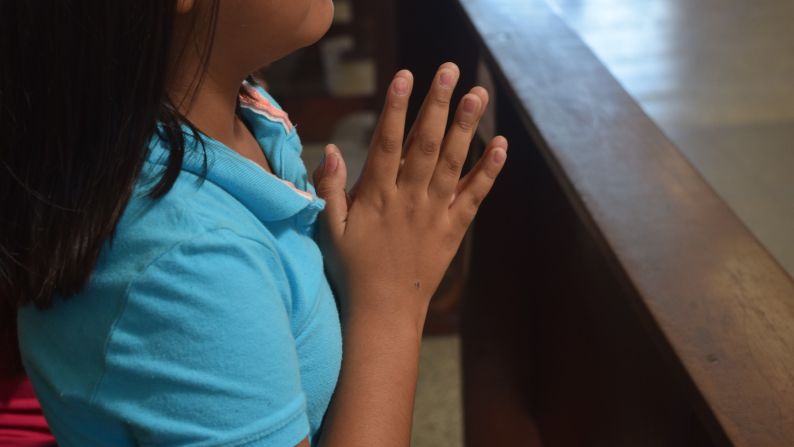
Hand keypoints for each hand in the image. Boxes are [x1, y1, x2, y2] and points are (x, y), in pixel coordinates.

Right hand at [313, 62, 507, 328]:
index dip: (396, 108)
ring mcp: (435, 214)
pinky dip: (489, 172)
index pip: (387, 143)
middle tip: (449, 69)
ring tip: (477, 93)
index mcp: (376, 197)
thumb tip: (332, 149)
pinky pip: (474, 197)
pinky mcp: (454, 229)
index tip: (405, 76)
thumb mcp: (330, 230)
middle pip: (425, 145)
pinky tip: (500, 145)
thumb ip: (329, 189)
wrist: (385, 312)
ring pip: (453, 164)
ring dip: (467, 127)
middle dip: (437, 105)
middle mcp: (409, 200)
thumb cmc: (352, 270)